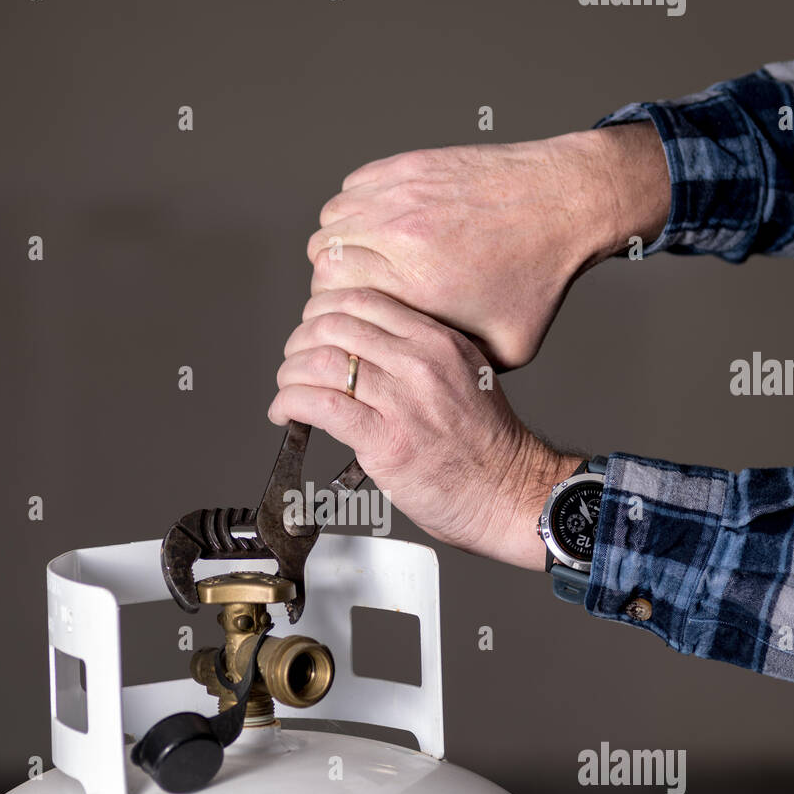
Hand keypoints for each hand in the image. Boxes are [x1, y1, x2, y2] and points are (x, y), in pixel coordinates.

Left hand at [269, 288, 581, 568]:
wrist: (507, 493)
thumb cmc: (487, 447)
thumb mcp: (464, 376)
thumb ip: (422, 356)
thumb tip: (369, 348)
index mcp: (438, 341)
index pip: (363, 300)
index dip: (322, 310)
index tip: (311, 327)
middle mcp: (419, 362)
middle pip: (333, 325)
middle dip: (299, 342)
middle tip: (293, 362)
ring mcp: (402, 400)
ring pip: (320, 362)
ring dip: (290, 374)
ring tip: (288, 389)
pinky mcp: (385, 439)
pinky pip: (319, 405)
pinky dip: (290, 403)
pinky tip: (285, 413)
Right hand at [306, 123, 669, 369]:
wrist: (565, 204)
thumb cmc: (540, 275)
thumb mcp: (507, 349)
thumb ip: (455, 364)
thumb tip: (424, 376)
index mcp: (415, 283)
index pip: (331, 295)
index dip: (332, 311)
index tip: (348, 319)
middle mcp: (398, 235)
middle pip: (322, 257)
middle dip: (330, 279)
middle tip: (352, 292)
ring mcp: (401, 194)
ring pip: (331, 220)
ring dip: (339, 242)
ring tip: (364, 259)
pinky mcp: (408, 166)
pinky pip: (352, 187)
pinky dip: (355, 207)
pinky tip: (379, 224)